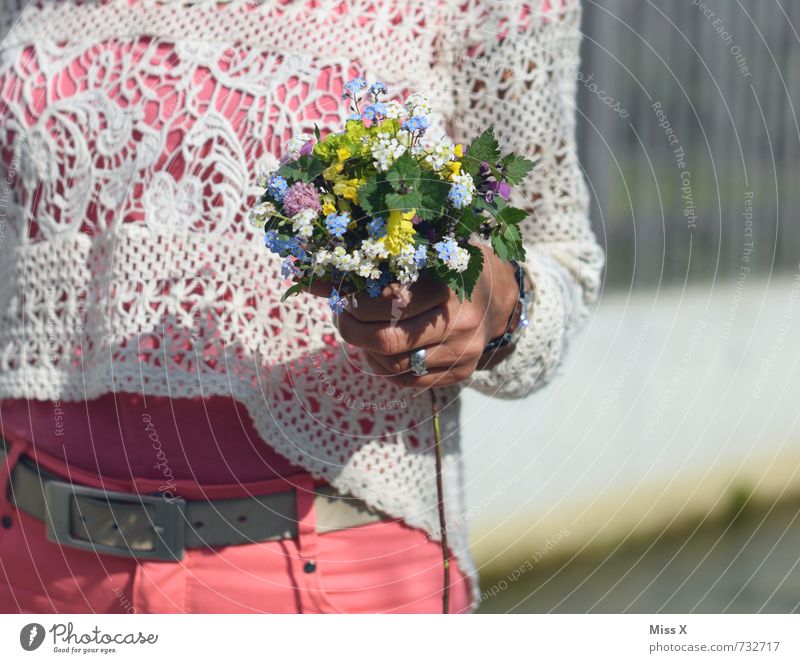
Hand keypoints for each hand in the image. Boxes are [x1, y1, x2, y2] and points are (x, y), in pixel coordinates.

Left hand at [305, 244, 520, 387]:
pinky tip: (382, 349)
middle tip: (342, 316)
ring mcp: (460, 354)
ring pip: (394, 366)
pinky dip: (386, 367)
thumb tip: (317, 276)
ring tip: (360, 330)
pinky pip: (408, 380)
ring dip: (366, 350)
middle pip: (387, 341)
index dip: (353, 301)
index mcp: (449, 286)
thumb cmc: (452, 265)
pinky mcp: (459, 374)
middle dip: (353, 330)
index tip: (337, 293)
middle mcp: (459, 323)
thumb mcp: (426, 251)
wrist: (500, 296)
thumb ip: (381, 261)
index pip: (388, 303)